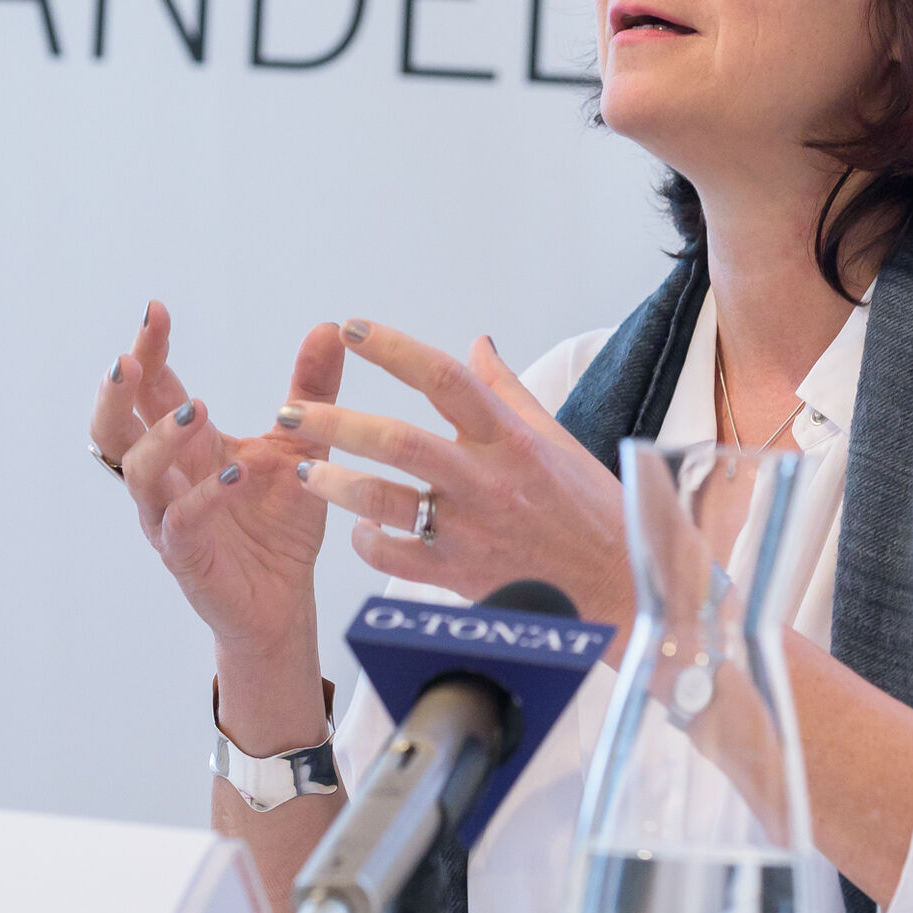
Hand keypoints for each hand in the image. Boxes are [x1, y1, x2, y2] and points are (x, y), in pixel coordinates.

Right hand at [89, 301, 344, 651]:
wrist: (284, 597)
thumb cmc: (279, 520)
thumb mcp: (300, 444)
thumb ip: (311, 390)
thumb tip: (328, 327)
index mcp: (188, 444)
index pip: (153, 390)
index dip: (148, 351)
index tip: (155, 310)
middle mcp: (167, 477)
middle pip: (114, 429)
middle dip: (116, 393)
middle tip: (128, 360)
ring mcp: (169, 517)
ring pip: (137, 474)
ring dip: (160, 439)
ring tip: (198, 410)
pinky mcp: (186, 557)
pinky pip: (181, 523)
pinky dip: (204, 498)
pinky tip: (237, 475)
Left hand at [277, 320, 634, 633]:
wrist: (620, 583)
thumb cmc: (590, 507)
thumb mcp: (554, 437)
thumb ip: (506, 390)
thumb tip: (477, 343)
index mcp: (511, 436)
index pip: (444, 377)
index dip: (393, 348)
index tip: (350, 328)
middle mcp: (488, 478)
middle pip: (400, 440)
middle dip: (336, 422)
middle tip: (292, 412)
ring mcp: (472, 529)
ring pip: (387, 501)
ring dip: (336, 484)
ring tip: (303, 471)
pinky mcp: (462, 576)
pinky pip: (398, 558)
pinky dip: (369, 542)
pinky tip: (357, 531)